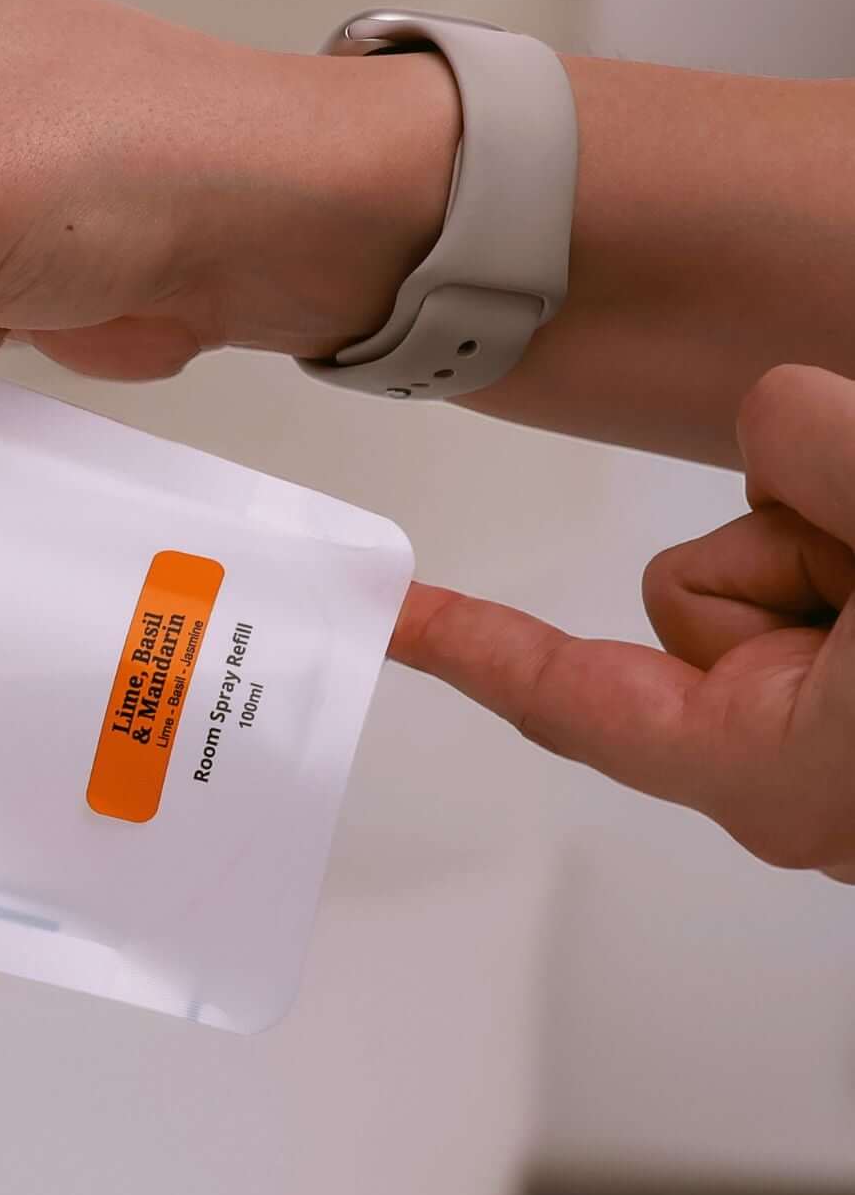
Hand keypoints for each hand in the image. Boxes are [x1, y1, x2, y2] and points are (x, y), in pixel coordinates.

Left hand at [392, 364, 854, 877]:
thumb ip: (818, 459)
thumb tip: (767, 422)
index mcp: (766, 770)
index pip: (561, 692)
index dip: (464, 642)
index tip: (386, 616)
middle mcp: (789, 772)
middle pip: (692, 588)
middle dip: (787, 544)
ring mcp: (838, 745)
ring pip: (777, 571)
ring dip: (850, 545)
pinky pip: (837, 580)